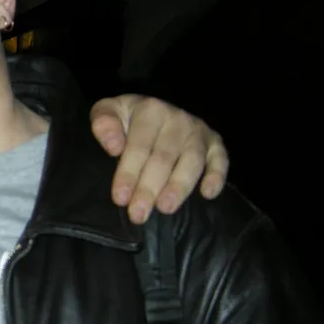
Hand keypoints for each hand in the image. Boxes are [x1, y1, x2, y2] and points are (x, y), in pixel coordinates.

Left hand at [90, 95, 227, 223]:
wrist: (149, 111)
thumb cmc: (125, 120)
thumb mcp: (106, 112)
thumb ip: (103, 123)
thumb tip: (114, 147)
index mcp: (150, 110)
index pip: (139, 146)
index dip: (128, 172)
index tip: (119, 198)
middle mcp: (178, 119)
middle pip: (163, 157)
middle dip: (149, 188)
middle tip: (138, 213)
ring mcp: (198, 131)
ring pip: (192, 161)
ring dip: (179, 187)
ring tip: (165, 208)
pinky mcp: (214, 143)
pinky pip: (220, 160)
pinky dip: (216, 176)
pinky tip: (207, 194)